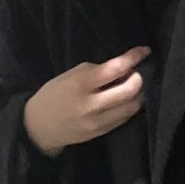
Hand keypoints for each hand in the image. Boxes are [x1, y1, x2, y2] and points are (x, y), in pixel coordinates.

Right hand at [21, 46, 148, 155]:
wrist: (40, 126)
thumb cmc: (55, 95)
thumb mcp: (70, 76)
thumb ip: (96, 71)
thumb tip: (122, 69)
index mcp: (81, 84)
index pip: (114, 69)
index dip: (133, 58)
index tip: (144, 51)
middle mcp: (92, 105)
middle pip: (130, 91)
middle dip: (139, 79)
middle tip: (136, 73)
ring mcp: (98, 121)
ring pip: (132, 106)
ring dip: (138, 94)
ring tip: (131, 86)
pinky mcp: (102, 132)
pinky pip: (125, 118)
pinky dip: (129, 106)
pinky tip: (125, 100)